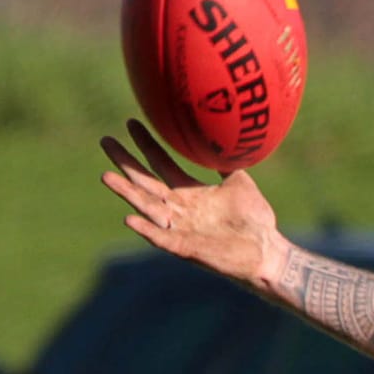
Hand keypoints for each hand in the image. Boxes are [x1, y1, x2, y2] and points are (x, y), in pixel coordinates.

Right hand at [99, 119, 288, 285]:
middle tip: (105, 140)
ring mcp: (180, 228)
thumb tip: (224, 138)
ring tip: (106, 176)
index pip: (161, 164)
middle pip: (145, 182)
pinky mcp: (186, 248)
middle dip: (125, 162)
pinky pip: (161, 239)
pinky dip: (146, 230)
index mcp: (190, 193)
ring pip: (147, 207)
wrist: (268, 251)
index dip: (147, 144)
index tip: (132, 122)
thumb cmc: (256, 220)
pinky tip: (129, 219)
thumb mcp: (241, 183)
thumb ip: (227, 164)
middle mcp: (179, 209)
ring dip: (126, 193)